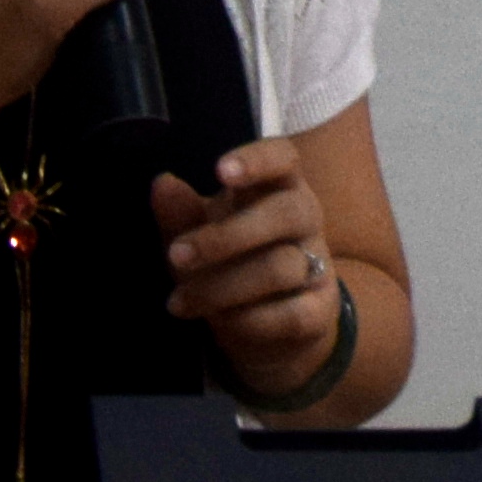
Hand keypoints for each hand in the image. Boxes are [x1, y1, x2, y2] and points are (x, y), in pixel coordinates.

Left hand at [156, 136, 344, 397]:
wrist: (269, 323)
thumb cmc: (230, 260)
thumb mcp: (200, 233)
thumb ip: (181, 213)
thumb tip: (162, 184)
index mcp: (277, 186)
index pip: (283, 158)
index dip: (256, 161)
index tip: (220, 172)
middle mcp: (305, 217)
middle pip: (284, 213)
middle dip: (225, 237)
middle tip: (175, 256)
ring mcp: (318, 263)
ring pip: (279, 269)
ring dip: (222, 288)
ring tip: (180, 302)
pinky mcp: (320, 309)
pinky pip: (291, 315)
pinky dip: (250, 321)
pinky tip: (221, 323)